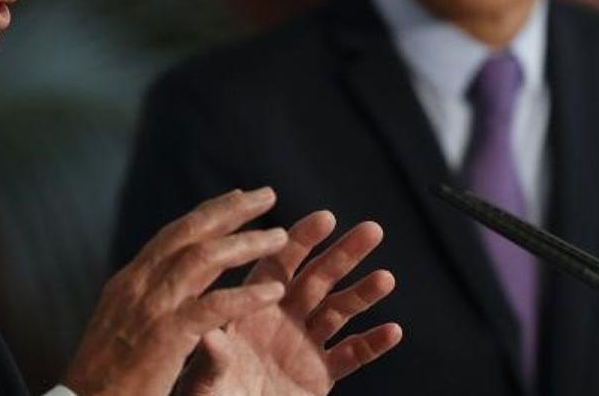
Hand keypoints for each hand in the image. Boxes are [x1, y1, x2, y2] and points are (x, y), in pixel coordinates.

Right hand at [62, 188, 289, 395]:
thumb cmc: (103, 379)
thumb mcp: (118, 326)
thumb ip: (143, 301)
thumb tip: (166, 285)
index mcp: (128, 283)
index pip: (173, 235)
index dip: (208, 213)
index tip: (236, 197)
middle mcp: (138, 285)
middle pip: (190, 232)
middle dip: (231, 210)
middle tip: (266, 195)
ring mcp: (151, 308)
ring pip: (205, 258)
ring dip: (246, 243)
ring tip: (281, 237)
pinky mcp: (166, 337)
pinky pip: (214, 307)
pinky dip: (246, 297)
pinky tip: (273, 291)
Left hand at [179, 211, 402, 395]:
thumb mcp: (205, 380)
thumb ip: (213, 359)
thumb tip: (211, 336)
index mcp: (251, 309)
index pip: (279, 265)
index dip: (302, 240)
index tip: (326, 218)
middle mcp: (281, 320)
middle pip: (317, 279)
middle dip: (344, 254)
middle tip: (371, 230)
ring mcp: (303, 346)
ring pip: (339, 312)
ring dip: (363, 294)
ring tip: (386, 278)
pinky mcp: (320, 376)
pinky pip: (351, 355)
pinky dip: (372, 344)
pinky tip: (393, 330)